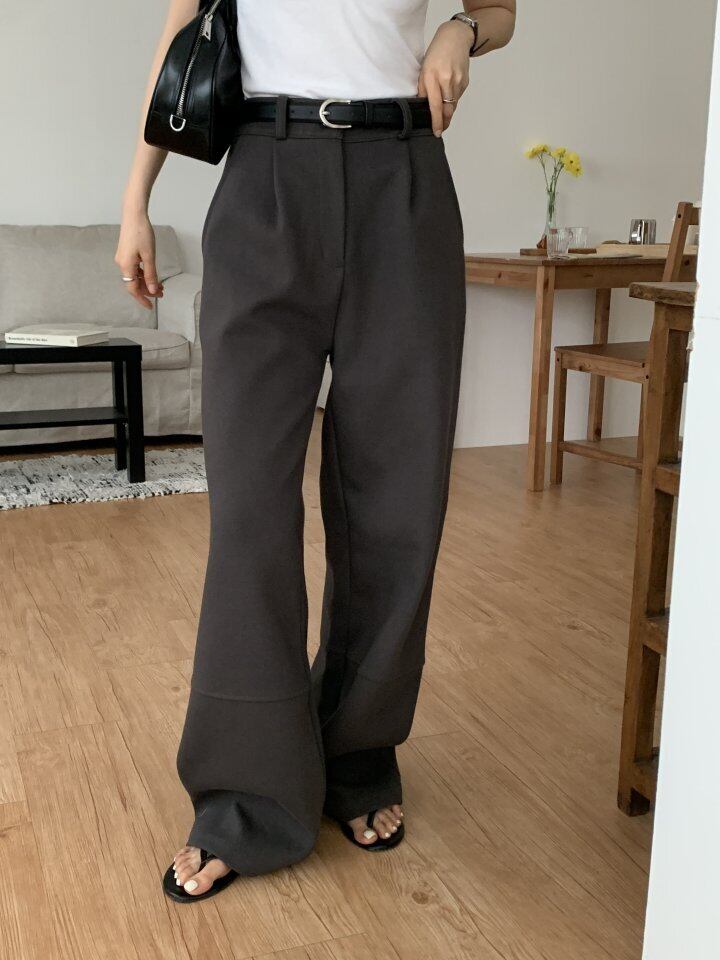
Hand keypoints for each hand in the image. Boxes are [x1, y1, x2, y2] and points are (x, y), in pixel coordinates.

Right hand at [115, 206, 163, 309]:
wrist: (133, 214)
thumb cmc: (142, 233)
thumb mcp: (149, 256)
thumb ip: (151, 274)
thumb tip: (153, 290)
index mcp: (126, 266)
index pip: (133, 289)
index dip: (142, 299)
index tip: (151, 307)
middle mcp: (121, 264)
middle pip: (134, 284)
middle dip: (147, 290)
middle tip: (162, 293)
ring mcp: (122, 258)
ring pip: (134, 276)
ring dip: (146, 282)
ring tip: (161, 285)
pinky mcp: (125, 253)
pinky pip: (133, 269)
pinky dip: (143, 274)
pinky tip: (152, 274)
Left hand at [418, 20, 471, 136]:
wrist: (456, 38)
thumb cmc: (436, 53)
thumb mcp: (424, 70)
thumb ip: (423, 89)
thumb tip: (422, 107)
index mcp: (433, 78)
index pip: (435, 106)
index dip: (436, 121)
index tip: (436, 132)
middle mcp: (447, 80)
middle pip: (447, 109)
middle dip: (444, 122)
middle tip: (440, 130)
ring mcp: (458, 81)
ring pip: (453, 105)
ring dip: (448, 113)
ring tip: (443, 116)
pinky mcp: (465, 81)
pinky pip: (458, 97)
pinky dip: (452, 101)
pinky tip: (448, 96)